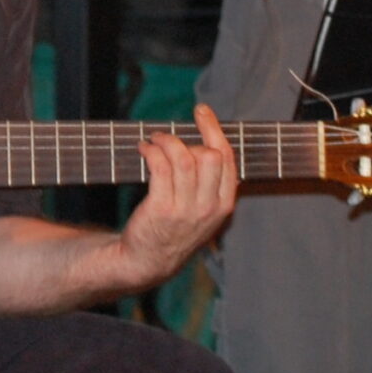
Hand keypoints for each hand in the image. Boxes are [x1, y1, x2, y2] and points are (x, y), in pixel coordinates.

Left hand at [109, 104, 237, 290]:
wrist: (149, 261)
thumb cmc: (174, 229)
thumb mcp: (203, 211)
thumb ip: (210, 183)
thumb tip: (203, 142)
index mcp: (224, 204)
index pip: (227, 158)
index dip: (214, 129)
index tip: (201, 111)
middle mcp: (209, 207)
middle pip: (209, 155)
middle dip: (187, 140)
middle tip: (169, 140)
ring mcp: (186, 209)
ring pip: (183, 158)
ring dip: (166, 141)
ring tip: (153, 140)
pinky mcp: (162, 208)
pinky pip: (160, 165)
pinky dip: (151, 150)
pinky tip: (144, 149)